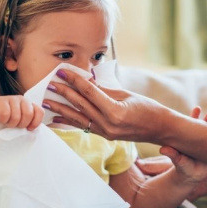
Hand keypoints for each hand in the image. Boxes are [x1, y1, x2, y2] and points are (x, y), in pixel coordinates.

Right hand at [0, 96, 43, 130]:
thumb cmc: (7, 121)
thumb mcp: (20, 122)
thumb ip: (29, 124)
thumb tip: (34, 132)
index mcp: (30, 105)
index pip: (39, 112)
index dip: (35, 122)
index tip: (28, 129)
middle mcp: (22, 100)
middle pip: (28, 114)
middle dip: (22, 124)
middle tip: (15, 126)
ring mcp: (11, 99)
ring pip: (16, 116)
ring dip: (11, 124)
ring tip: (7, 123)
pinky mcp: (0, 101)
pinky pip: (5, 114)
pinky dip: (3, 120)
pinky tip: (0, 119)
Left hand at [45, 68, 170, 141]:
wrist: (160, 129)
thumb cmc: (148, 109)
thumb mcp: (127, 95)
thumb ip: (105, 90)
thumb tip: (87, 81)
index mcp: (115, 111)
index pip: (90, 92)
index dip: (75, 80)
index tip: (62, 72)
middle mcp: (108, 124)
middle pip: (81, 105)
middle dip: (64, 93)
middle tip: (49, 84)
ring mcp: (105, 132)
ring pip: (78, 118)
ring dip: (60, 109)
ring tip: (46, 102)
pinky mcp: (105, 135)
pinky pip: (83, 126)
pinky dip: (69, 121)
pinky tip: (57, 118)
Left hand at [157, 107, 206, 183]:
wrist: (192, 176)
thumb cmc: (182, 167)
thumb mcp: (178, 161)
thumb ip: (172, 154)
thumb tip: (162, 148)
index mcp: (189, 137)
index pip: (191, 124)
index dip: (194, 117)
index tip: (197, 109)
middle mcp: (199, 138)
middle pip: (204, 126)